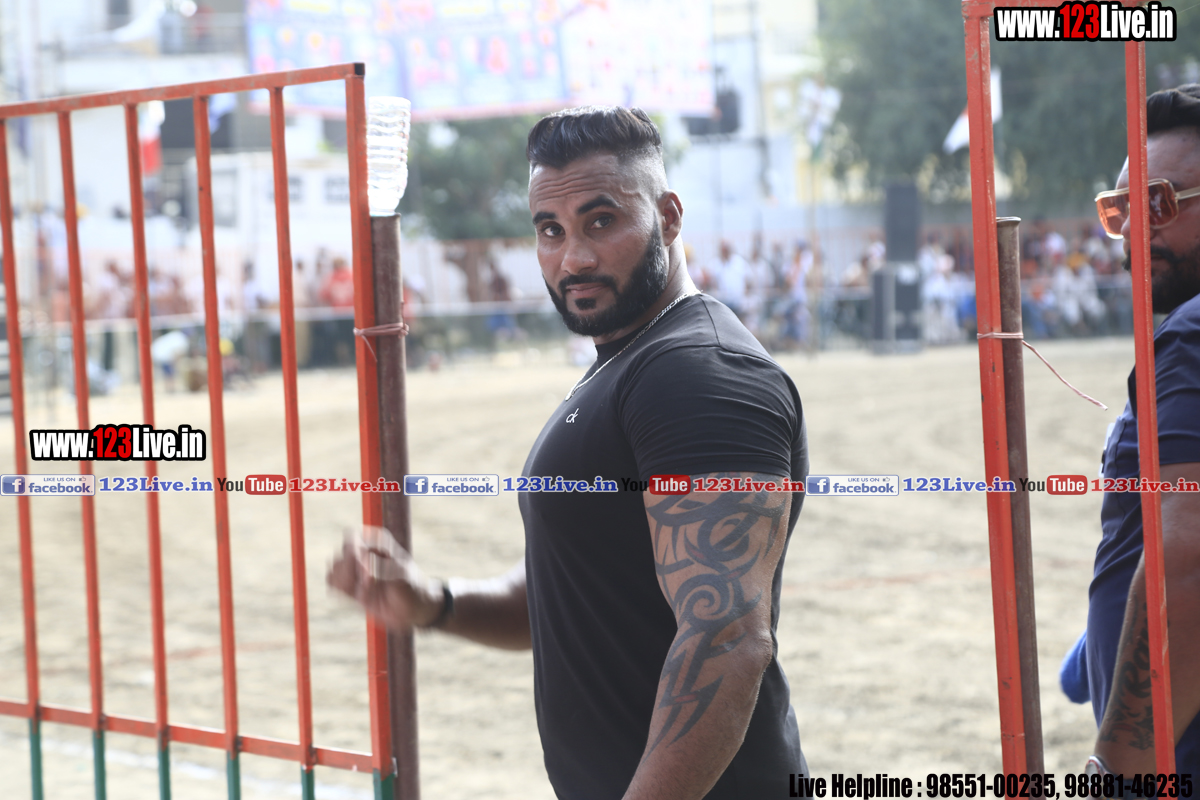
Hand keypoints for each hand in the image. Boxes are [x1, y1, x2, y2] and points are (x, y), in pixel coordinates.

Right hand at [326, 526, 444, 629]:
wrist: (413, 608)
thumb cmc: (410, 586)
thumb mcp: (400, 574)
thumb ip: (380, 568)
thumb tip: (361, 566)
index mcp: (377, 542)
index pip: (351, 539)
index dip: (354, 557)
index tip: (368, 575)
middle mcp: (363, 552)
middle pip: (340, 555)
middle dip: (350, 573)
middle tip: (369, 585)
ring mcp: (355, 569)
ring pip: (334, 569)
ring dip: (345, 583)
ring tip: (364, 592)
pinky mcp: (350, 585)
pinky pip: (332, 582)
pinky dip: (340, 590)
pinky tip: (357, 596)